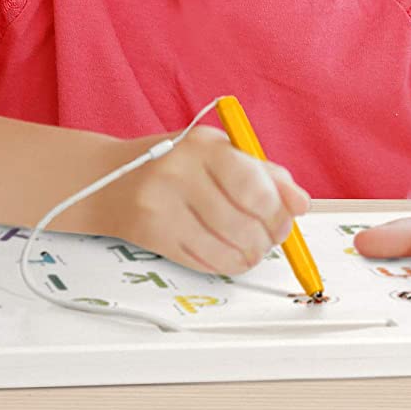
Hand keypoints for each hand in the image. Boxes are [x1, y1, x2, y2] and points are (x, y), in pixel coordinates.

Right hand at [94, 126, 310, 275]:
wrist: (109, 179)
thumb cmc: (174, 163)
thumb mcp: (217, 152)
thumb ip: (263, 173)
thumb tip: (301, 202)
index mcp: (203, 145)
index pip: (254, 187)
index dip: (278, 212)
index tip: (285, 219)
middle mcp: (180, 172)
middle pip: (243, 224)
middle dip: (267, 239)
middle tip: (270, 238)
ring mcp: (163, 205)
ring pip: (226, 248)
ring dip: (249, 256)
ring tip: (251, 248)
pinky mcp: (153, 236)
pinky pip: (204, 262)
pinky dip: (225, 264)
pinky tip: (227, 253)